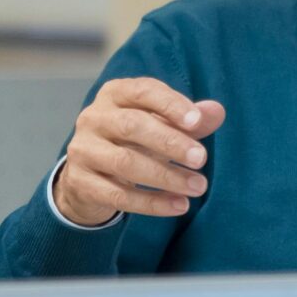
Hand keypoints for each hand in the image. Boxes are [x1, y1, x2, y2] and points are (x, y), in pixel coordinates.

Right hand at [51, 77, 225, 228]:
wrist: (88, 175)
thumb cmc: (132, 141)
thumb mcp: (159, 126)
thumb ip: (188, 120)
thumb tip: (216, 112)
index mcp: (114, 94)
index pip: (142, 91)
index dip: (170, 104)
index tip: (197, 122)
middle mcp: (93, 118)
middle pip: (132, 126)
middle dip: (170, 142)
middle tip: (201, 159)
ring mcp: (83, 150)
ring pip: (125, 162)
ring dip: (166, 176)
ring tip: (197, 187)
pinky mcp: (80, 182)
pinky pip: (118, 195)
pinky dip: (152, 203)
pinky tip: (179, 205)